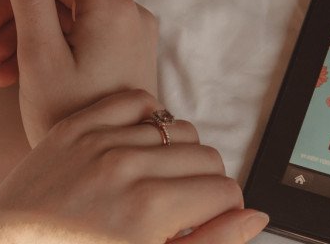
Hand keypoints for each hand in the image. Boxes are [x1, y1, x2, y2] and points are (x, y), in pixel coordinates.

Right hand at [0, 0, 157, 145]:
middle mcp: (127, 13)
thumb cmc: (78, 121)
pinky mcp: (120, 54)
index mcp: (113, 5)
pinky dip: (44, 42)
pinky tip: (14, 69)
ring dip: (24, 24)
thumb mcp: (41, 55)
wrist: (109, 169)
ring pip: (67, 8)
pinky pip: (77, 32)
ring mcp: (125, 34)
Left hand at [0, 90, 267, 243]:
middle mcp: (126, 168)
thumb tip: (255, 215)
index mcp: (148, 211)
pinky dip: (145, 119)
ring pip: (176, 126)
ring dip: (177, 153)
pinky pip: (133, 101)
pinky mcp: (74, 127)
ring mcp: (98, 142)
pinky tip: (138, 147)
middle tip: (183, 207)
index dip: (223, 209)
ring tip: (158, 181)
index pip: (224, 188)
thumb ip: (209, 243)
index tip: (208, 221)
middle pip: (205, 155)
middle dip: (205, 183)